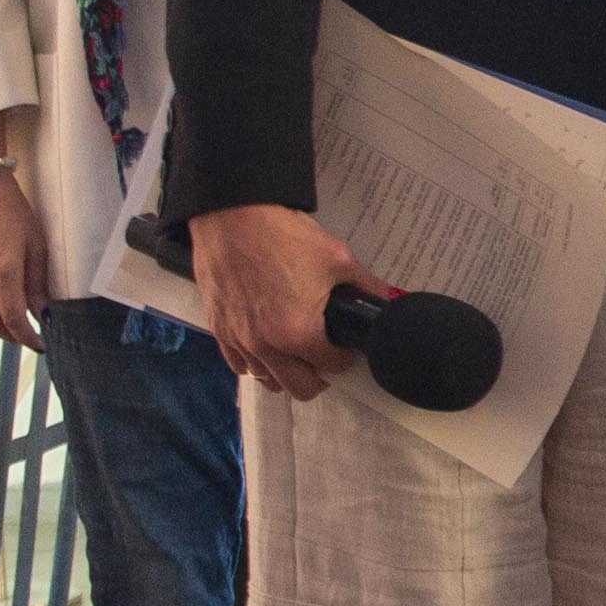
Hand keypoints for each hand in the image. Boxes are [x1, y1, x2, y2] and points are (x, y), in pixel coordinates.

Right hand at [0, 116, 52, 350]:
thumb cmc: (12, 213)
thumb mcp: (36, 244)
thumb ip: (37, 282)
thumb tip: (41, 312)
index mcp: (1, 269)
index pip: (13, 317)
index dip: (28, 337)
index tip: (40, 344)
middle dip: (12, 336)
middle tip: (28, 337)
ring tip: (11, 328)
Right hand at [193, 201, 377, 400]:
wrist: (233, 216)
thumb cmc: (284, 236)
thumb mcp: (337, 259)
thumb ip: (366, 286)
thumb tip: (387, 299)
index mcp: (299, 333)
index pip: (333, 367)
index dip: (345, 357)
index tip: (345, 346)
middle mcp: (266, 346)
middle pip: (301, 388)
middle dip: (319, 375)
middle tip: (324, 354)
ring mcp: (239, 340)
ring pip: (267, 380)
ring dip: (285, 371)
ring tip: (296, 350)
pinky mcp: (218, 330)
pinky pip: (239, 365)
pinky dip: (255, 362)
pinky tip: (267, 344)